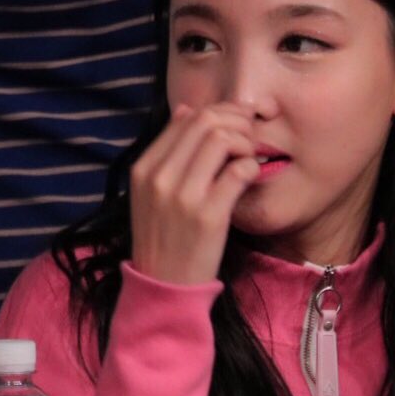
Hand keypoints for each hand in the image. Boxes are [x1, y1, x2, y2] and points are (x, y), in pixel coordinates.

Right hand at [128, 103, 257, 284]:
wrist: (164, 285)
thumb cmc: (164, 236)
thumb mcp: (151, 192)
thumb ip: (167, 153)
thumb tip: (186, 110)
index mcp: (143, 169)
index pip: (186, 118)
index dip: (220, 112)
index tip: (238, 122)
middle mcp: (159, 177)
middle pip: (206, 121)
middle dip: (237, 121)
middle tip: (251, 135)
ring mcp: (182, 196)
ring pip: (223, 139)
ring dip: (246, 142)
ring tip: (250, 157)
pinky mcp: (208, 215)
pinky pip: (239, 171)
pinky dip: (251, 167)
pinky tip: (250, 177)